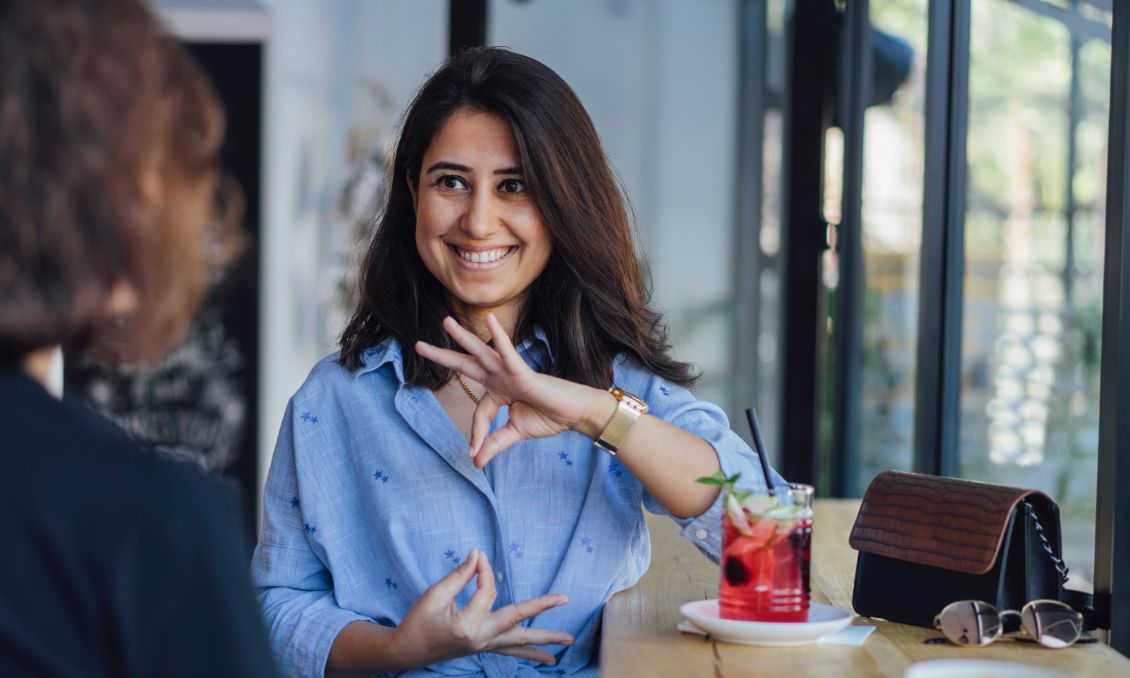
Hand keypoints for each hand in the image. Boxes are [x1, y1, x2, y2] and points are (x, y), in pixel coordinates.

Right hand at [390, 549, 572, 666]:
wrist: (407, 651)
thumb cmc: (417, 621)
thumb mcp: (434, 595)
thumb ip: (459, 576)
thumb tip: (478, 555)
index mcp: (467, 626)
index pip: (486, 591)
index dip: (483, 571)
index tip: (477, 557)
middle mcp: (480, 639)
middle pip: (517, 621)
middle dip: (542, 609)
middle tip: (565, 599)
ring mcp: (484, 646)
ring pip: (520, 643)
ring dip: (546, 642)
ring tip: (570, 642)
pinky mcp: (485, 648)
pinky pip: (512, 651)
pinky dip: (531, 654)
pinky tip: (549, 660)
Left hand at [415, 314, 605, 465]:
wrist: (574, 415)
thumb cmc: (549, 417)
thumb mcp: (515, 433)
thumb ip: (494, 443)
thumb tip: (476, 463)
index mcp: (499, 392)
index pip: (478, 412)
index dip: (476, 434)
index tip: (475, 453)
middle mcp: (500, 378)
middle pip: (466, 365)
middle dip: (442, 357)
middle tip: (418, 346)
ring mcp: (510, 372)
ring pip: (481, 352)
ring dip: (462, 337)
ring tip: (445, 322)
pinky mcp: (523, 371)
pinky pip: (508, 352)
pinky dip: (500, 337)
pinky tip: (490, 320)